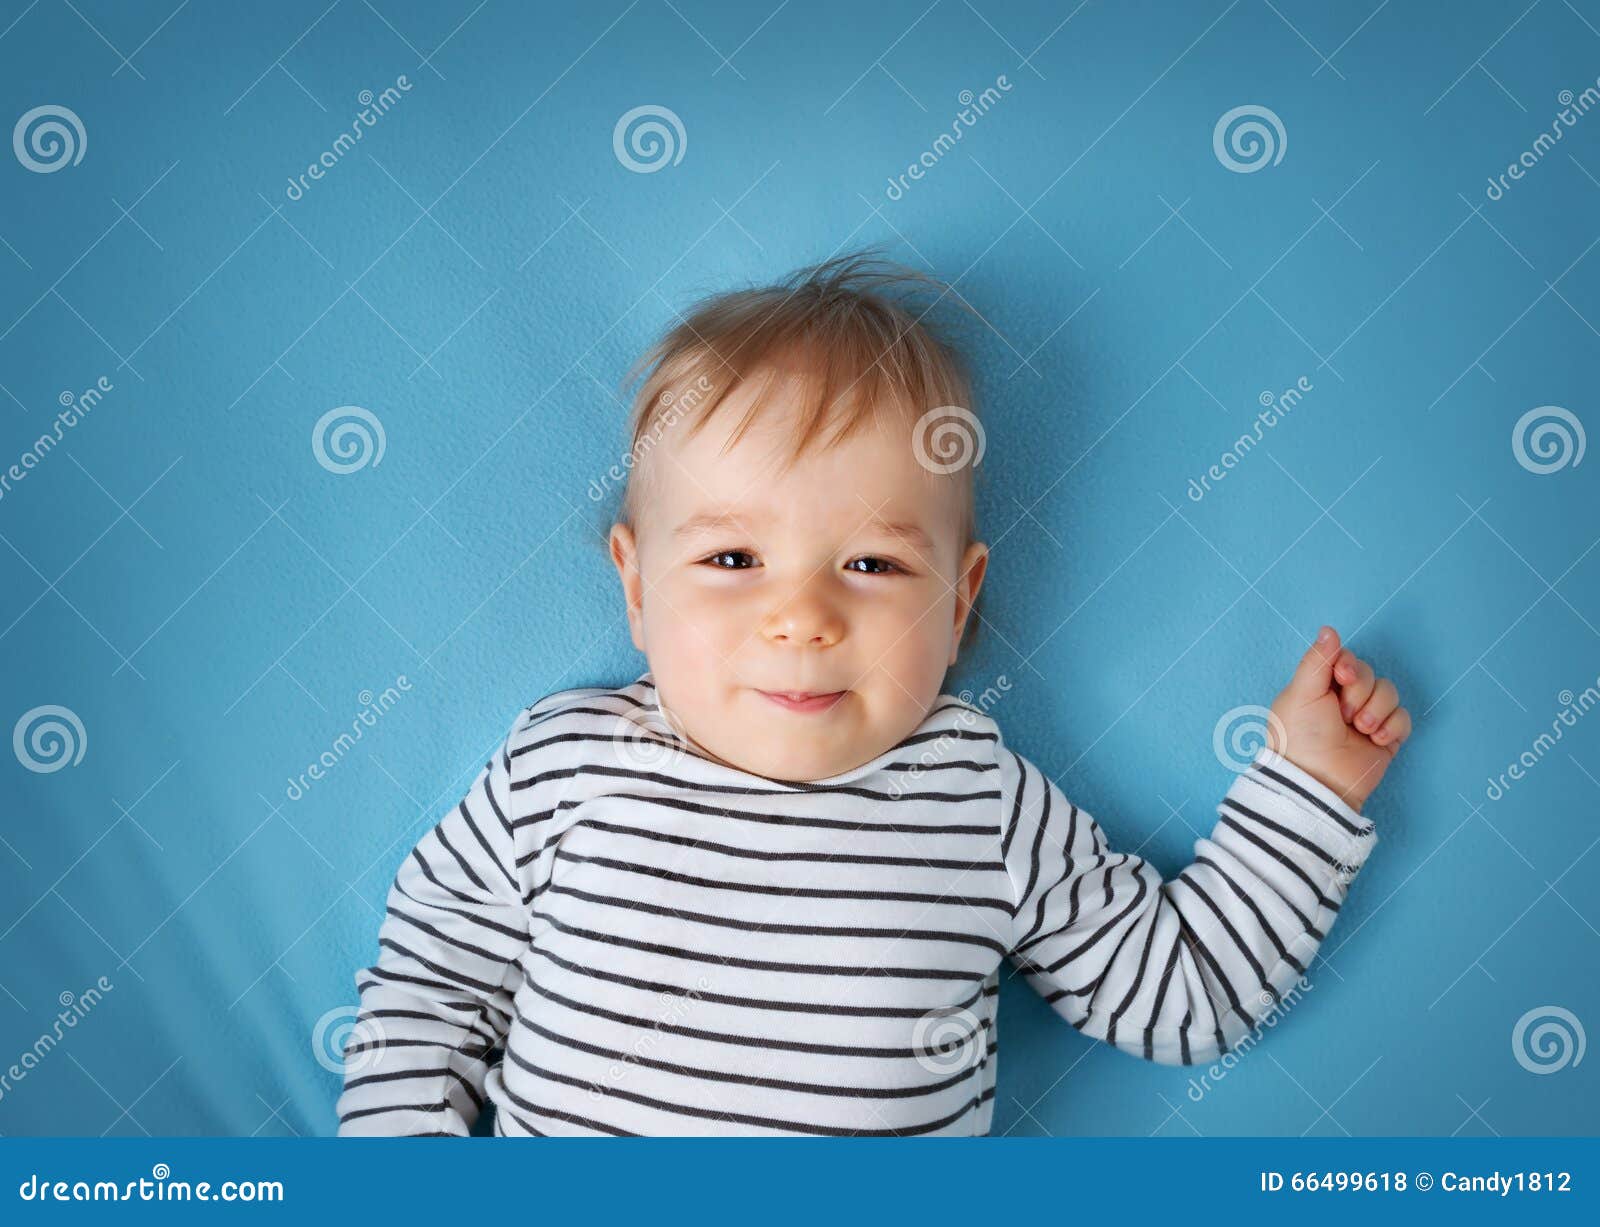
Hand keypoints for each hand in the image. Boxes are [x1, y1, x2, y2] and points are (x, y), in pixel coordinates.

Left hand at [1265, 625, 1410, 811]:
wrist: (1318, 781)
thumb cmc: (1301, 736)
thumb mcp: (1301, 693)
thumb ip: (1318, 660)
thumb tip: (1329, 629)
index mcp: (1320, 687)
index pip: (1346, 659)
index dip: (1349, 665)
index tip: (1341, 676)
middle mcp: (1344, 700)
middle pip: (1371, 674)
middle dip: (1360, 691)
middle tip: (1343, 714)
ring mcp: (1367, 719)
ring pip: (1389, 693)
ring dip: (1375, 710)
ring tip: (1358, 729)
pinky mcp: (1386, 737)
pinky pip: (1403, 717)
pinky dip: (1392, 726)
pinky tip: (1374, 740)